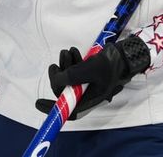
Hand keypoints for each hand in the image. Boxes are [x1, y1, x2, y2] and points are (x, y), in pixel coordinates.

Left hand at [35, 35, 150, 118]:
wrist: (125, 55)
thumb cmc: (109, 64)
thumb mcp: (88, 69)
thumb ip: (71, 76)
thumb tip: (55, 80)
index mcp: (90, 100)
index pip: (69, 111)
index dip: (53, 109)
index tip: (38, 103)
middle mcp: (88, 95)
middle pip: (65, 92)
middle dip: (58, 76)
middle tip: (55, 64)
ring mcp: (89, 85)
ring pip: (69, 79)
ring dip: (64, 65)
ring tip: (68, 53)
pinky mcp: (89, 75)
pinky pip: (75, 71)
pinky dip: (72, 62)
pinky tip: (74, 52)